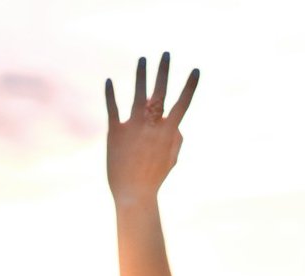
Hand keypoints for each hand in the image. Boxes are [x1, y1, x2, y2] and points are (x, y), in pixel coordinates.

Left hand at [105, 53, 199, 205]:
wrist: (133, 193)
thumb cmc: (154, 178)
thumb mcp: (171, 159)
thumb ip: (176, 140)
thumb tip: (176, 125)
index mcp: (169, 132)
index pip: (182, 104)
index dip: (190, 86)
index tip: (196, 70)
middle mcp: (152, 125)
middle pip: (160, 92)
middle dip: (164, 71)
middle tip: (166, 53)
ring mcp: (133, 126)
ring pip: (138, 94)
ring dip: (141, 75)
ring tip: (143, 59)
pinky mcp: (115, 131)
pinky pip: (112, 108)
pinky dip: (110, 94)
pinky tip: (108, 80)